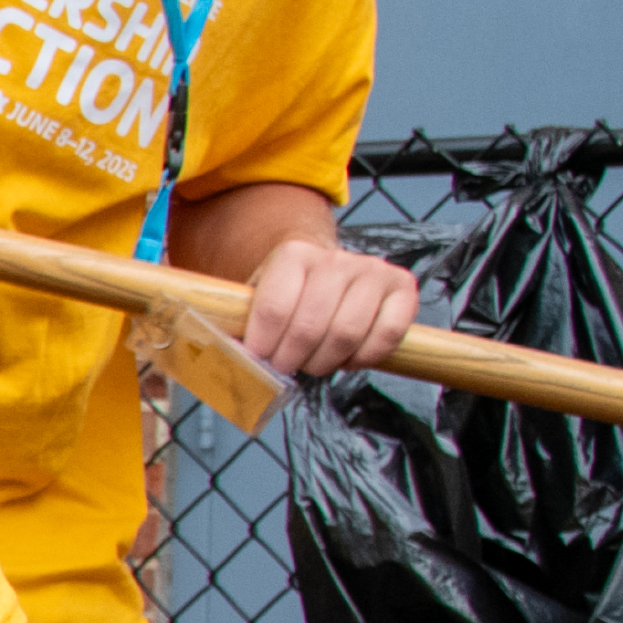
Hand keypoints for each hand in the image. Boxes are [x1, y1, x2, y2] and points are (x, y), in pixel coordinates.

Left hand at [231, 238, 420, 378]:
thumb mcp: (257, 301)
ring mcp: (373, 270)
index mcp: (293, 254)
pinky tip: (347, 358)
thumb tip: (219, 362)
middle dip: (292, 359)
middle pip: (310, 325)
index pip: (274, 308)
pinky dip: (364, 358)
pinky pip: (387, 335)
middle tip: (286, 368)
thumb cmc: (289, 296)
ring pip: (347, 332)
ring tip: (314, 363)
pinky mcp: (403, 287)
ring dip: (325, 361)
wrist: (329, 273)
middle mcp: (336, 258)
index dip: (263, 345)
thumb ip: (239, 325)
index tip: (259, 361)